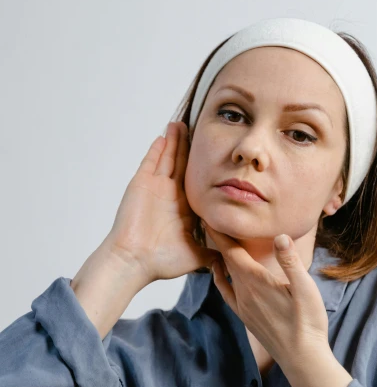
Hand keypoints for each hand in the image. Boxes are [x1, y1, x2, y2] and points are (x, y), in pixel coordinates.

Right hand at [105, 122, 220, 283]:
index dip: (204, 167)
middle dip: (188, 147)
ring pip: (167, 158)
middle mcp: (169, 196)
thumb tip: (231, 259)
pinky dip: (157, 149)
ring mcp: (154, 188)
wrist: (135, 261)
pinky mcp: (141, 184)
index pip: (196, 181)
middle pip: (181, 164)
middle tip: (197, 127)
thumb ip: (213, 254)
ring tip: (181, 125)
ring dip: (174, 142)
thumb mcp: (195, 255)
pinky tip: (164, 136)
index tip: (216, 153)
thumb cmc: (161, 261)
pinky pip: (151, 162)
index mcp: (183, 209)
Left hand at [205, 224, 329, 367]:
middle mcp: (244, 292)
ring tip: (214, 241)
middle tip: (209, 220)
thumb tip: (280, 236)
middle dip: (217, 240)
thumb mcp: (306, 289)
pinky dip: (220, 279)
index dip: (220, 233)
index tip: (209, 216)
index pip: (232, 252)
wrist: (302, 358)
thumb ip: (291, 262)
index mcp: (257, 282)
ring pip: (225, 275)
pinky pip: (226, 293)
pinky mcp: (246, 316)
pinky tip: (220, 274)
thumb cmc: (308, 322)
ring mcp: (243, 306)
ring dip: (219, 257)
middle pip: (225, 260)